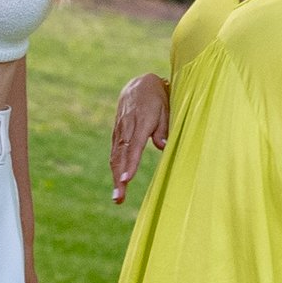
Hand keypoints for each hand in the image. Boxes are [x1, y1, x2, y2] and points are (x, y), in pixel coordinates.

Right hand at [110, 72, 170, 202]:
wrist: (138, 84)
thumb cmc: (157, 99)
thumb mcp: (166, 109)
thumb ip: (164, 127)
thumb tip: (163, 146)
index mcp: (141, 121)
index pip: (135, 146)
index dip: (130, 164)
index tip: (127, 180)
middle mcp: (127, 127)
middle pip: (121, 156)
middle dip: (119, 178)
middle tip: (119, 198)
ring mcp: (120, 130)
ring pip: (116, 155)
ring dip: (115, 177)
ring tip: (118, 197)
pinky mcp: (117, 132)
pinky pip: (115, 151)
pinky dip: (115, 167)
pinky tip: (117, 181)